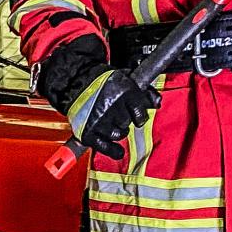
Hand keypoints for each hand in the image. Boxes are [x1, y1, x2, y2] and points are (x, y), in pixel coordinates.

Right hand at [35, 36, 157, 164]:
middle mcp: (112, 106)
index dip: (138, 116)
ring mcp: (99, 120)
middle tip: (116, 113)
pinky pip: (105, 148)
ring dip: (117, 131)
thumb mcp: (125, 79)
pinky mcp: (88, 132)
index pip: (140, 115)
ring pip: (118, 135)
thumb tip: (157, 102)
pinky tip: (118, 152)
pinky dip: (113, 151)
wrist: (74, 82)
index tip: (135, 114)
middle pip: (128, 124)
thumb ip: (144, 91)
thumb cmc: (102, 81)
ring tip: (109, 122)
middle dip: (124, 120)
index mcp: (124, 92)